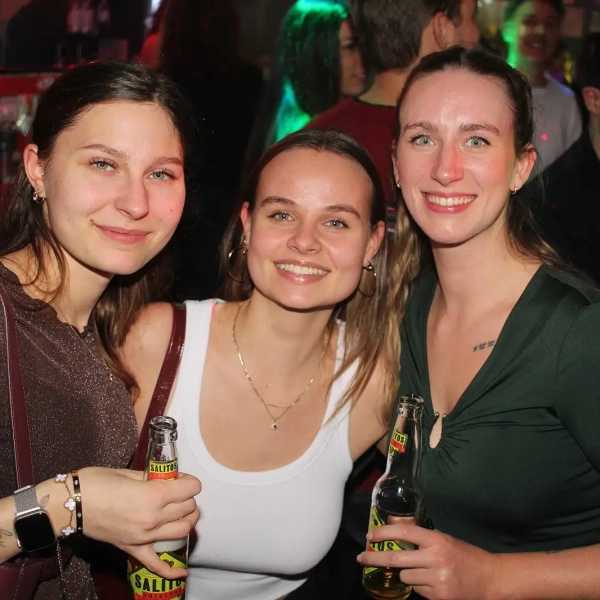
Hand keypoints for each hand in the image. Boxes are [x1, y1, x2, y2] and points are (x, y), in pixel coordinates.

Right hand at [79, 467, 200, 578]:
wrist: (69, 505)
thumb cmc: (96, 482)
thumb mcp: (129, 472)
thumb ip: (152, 477)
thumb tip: (166, 478)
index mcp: (154, 495)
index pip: (190, 490)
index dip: (189, 481)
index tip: (182, 479)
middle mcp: (153, 518)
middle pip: (188, 509)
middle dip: (189, 498)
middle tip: (179, 492)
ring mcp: (144, 537)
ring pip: (182, 531)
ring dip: (187, 521)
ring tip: (182, 513)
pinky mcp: (132, 549)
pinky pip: (155, 565)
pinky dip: (171, 571)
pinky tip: (182, 573)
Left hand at [357, 523, 501, 599]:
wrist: (490, 579)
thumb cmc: (464, 554)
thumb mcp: (443, 538)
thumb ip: (419, 533)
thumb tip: (392, 523)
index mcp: (437, 540)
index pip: (404, 532)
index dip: (384, 533)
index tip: (370, 536)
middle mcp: (436, 558)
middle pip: (396, 558)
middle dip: (374, 558)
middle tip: (361, 558)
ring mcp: (437, 580)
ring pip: (405, 576)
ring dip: (404, 573)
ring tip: (418, 570)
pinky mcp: (439, 597)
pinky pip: (416, 590)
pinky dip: (418, 585)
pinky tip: (430, 581)